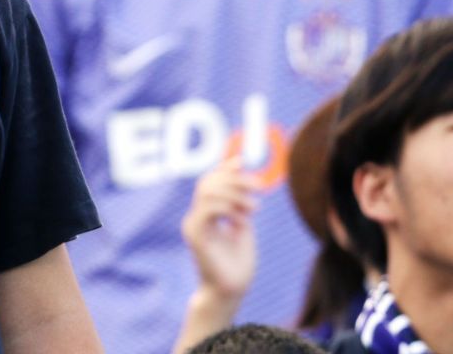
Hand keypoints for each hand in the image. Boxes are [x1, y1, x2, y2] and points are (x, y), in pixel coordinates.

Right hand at [180, 157, 260, 303]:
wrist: (230, 291)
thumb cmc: (237, 265)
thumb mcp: (242, 227)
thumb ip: (239, 207)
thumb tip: (245, 183)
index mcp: (205, 214)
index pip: (208, 182)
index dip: (223, 169)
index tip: (242, 162)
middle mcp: (195, 216)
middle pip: (207, 183)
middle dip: (234, 179)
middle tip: (259, 186)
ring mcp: (193, 225)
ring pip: (207, 192)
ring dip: (235, 194)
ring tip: (255, 208)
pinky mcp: (195, 235)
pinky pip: (207, 209)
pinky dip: (228, 208)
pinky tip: (242, 220)